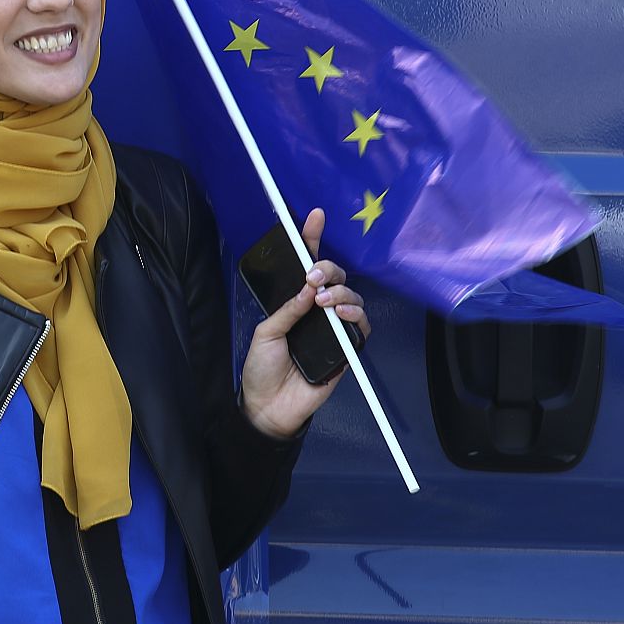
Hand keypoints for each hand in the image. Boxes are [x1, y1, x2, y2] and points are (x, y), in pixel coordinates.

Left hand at [239, 208, 371, 439]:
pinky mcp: (347, 349)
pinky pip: (361, 327)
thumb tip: (307, 285)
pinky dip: (355, 315)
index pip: (306, 266)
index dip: (312, 240)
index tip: (315, 216)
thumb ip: (287, 309)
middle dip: (328, 269)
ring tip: (323, 300)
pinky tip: (341, 313)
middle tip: (313, 276)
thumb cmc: (262, 369)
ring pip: (351, 298)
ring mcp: (333, 329)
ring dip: (341, 292)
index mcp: (294, 302)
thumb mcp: (266, 333)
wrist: (269, 407)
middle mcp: (316, 311)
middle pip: (335, 278)